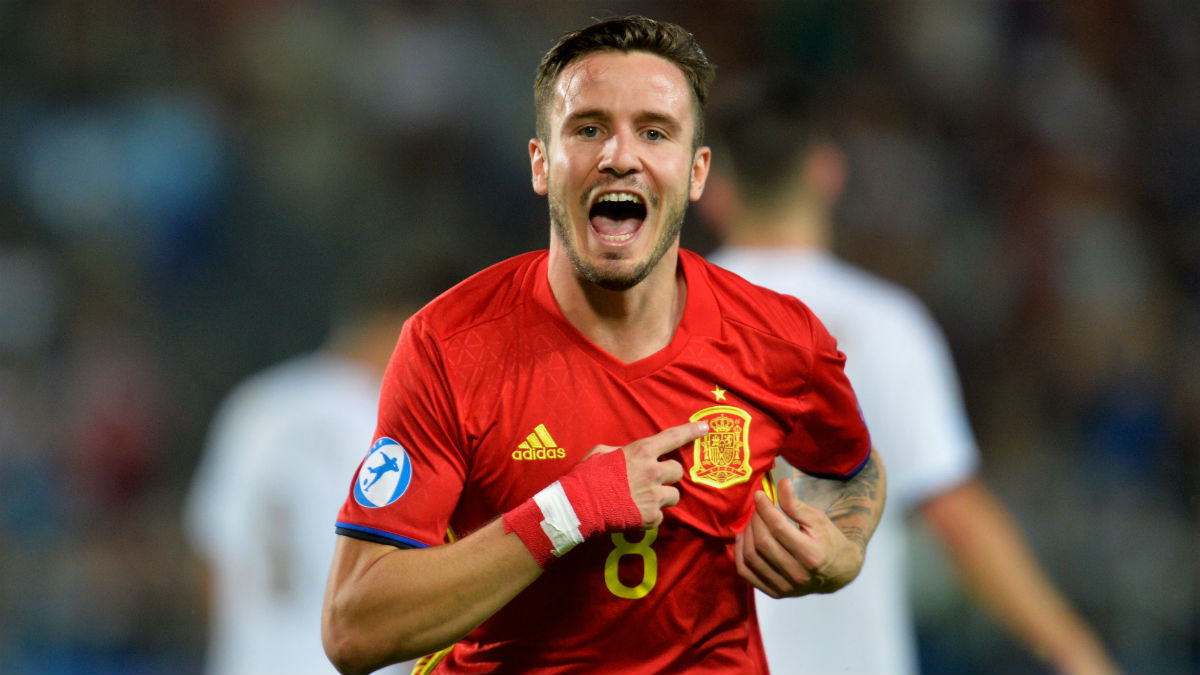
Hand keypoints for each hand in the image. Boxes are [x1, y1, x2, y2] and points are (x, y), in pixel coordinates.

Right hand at [584, 421, 705, 528]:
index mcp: (642, 452)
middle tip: (653, 479)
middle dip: (668, 474)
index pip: (673, 437)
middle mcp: (653, 472)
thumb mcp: (601, 452)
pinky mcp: (651, 516)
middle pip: (677, 471)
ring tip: (645, 499)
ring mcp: (654, 495)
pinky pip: (660, 515)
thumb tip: (625, 453)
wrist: (579, 505)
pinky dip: (651, 515)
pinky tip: (636, 512)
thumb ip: (620, 450)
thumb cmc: (587, 475)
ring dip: (663, 496)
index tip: (705, 428)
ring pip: (674, 495)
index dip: (691, 431)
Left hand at [734, 477, 864, 597]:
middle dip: (756, 519)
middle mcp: (797, 574)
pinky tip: (743, 539)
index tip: (759, 495)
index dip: (765, 508)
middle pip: (763, 542)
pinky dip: (739, 554)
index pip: (778, 528)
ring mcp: (785, 587)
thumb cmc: (828, 541)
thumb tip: (781, 484)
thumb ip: (796, 504)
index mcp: (811, 555)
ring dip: (747, 534)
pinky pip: (746, 573)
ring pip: (752, 557)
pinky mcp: (775, 593)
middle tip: (758, 507)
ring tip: (753, 521)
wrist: (838, 572)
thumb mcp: (818, 519)